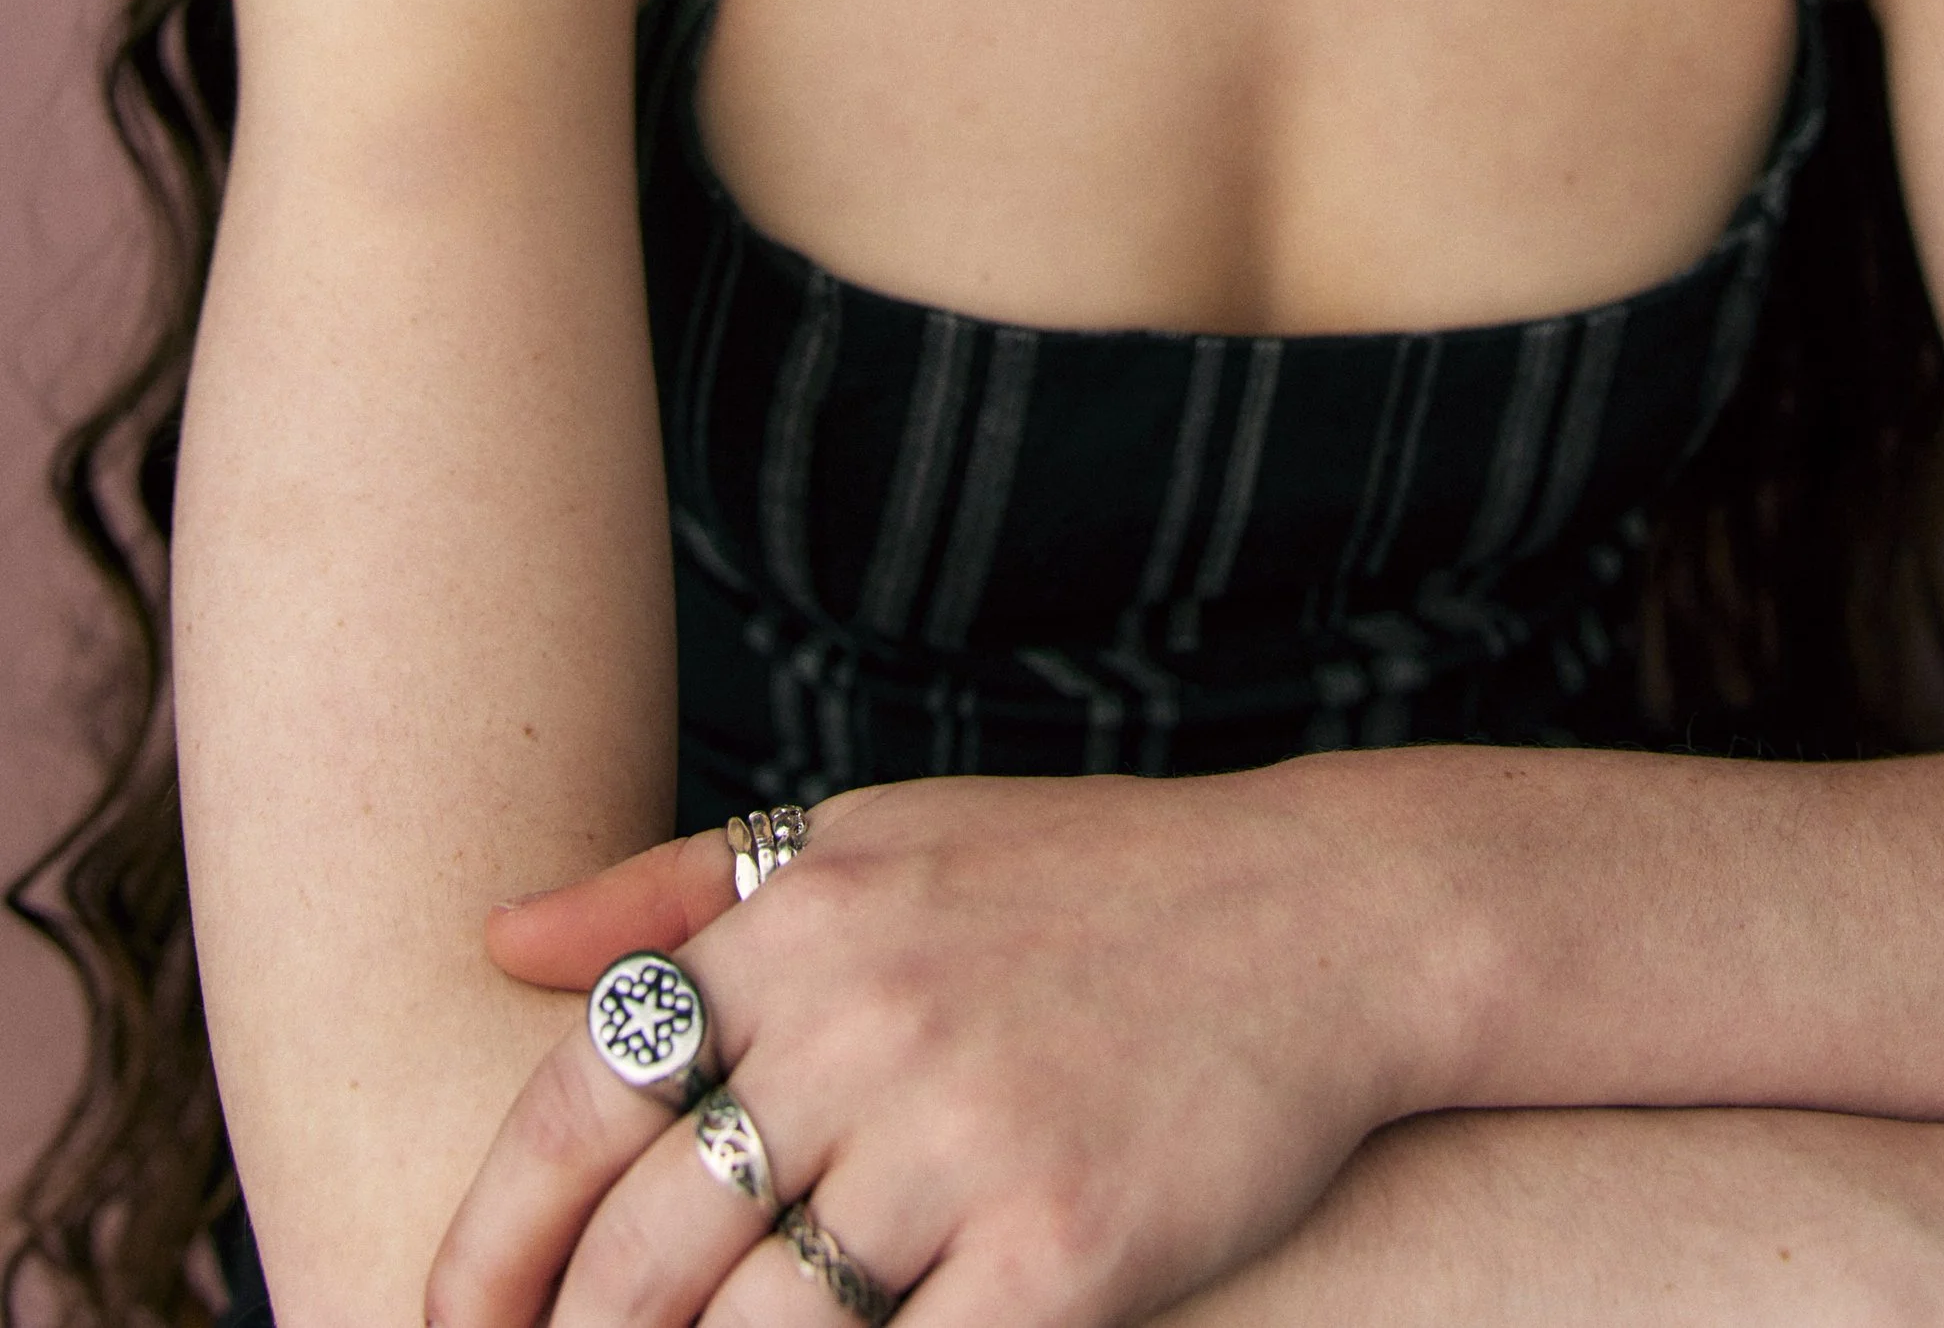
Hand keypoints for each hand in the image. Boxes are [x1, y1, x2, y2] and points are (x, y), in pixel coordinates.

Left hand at [428, 765, 1451, 1327]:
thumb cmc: (1088, 883)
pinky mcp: (1064, 1253)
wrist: (1327, 918)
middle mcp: (866, 1024)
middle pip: (641, 1250)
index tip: (444, 1321)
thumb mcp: (879, 836)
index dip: (486, 1240)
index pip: (575, 1102)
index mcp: (805, 923)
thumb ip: (684, 890)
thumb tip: (496, 939)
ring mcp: (966, 1144)